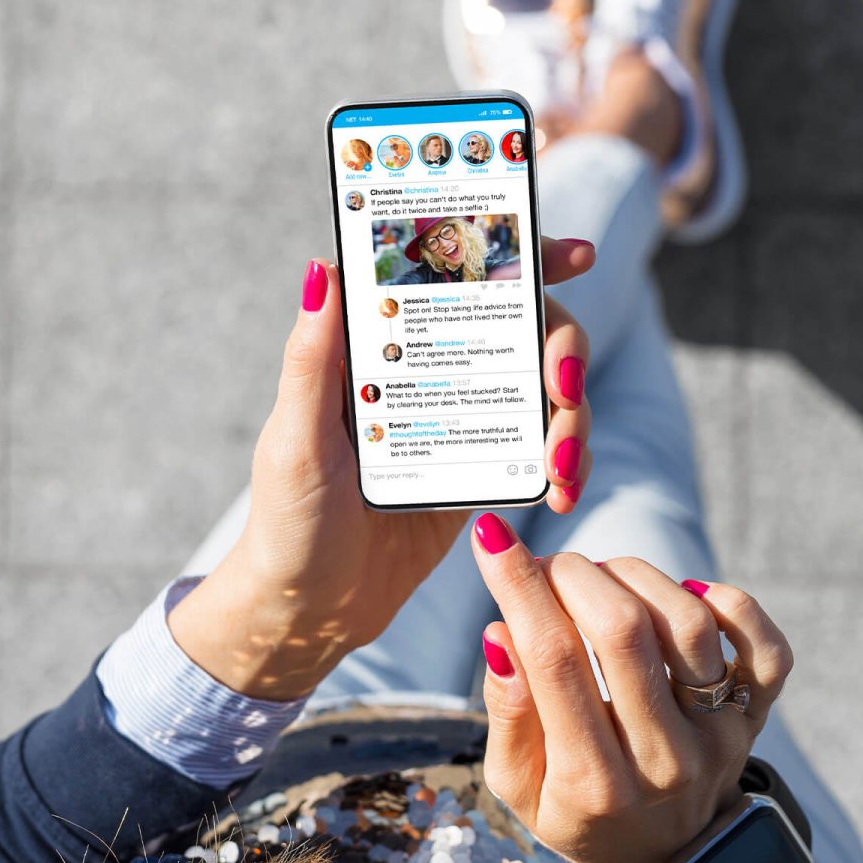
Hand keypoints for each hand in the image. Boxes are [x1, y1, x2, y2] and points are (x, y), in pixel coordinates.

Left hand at [169, 239, 596, 699]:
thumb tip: (323, 265)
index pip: (454, 275)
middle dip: (563, 346)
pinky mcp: (482, 467)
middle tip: (565, 387)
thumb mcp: (297, 440)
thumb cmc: (288, 521)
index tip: (574, 252)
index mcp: (377, 343)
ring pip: (544, 386)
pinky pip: (541, 446)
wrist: (310, 610)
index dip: (518, 254)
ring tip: (563, 468)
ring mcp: (461, 416)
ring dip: (572, 416)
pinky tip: (562, 490)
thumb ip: (312, 359)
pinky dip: (565, 461)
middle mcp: (427, 367)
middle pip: (522, 324)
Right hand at [468, 512, 794, 862]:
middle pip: (623, 631)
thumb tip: (502, 633)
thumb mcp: (517, 785)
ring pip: (688, 623)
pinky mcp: (755, 718)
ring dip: (634, 576)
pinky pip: (765, 646)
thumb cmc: (577, 810)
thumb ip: (508, 713)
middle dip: (573, 574)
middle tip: (550, 568)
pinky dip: (728, 602)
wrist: (663, 860)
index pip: (553, 660)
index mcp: (592, 782)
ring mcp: (718, 737)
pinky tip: (683, 594)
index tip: (493, 538)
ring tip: (602, 581)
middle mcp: (663, 760)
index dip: (519, 586)